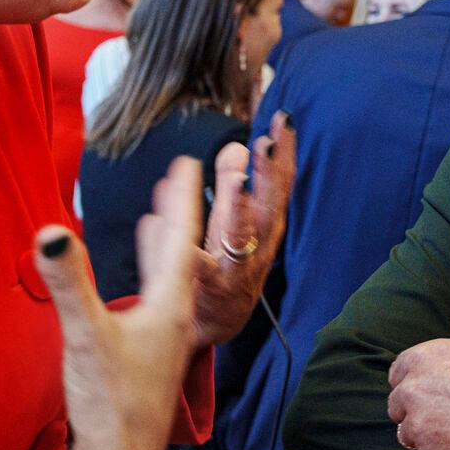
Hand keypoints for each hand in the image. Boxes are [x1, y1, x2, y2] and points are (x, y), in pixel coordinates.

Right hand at [35, 156, 204, 449]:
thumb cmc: (108, 405)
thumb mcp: (83, 336)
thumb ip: (67, 282)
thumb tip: (48, 230)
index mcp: (169, 308)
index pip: (181, 240)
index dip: (184, 199)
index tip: (192, 163)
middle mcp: (174, 322)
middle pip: (180, 255)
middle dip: (178, 215)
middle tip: (183, 178)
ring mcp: (162, 343)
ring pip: (167, 281)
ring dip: (162, 247)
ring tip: (157, 218)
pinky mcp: (146, 362)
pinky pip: (152, 305)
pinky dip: (146, 281)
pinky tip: (134, 287)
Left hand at [189, 111, 293, 345]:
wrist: (210, 328)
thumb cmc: (224, 271)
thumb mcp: (233, 224)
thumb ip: (234, 184)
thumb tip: (236, 146)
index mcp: (265, 229)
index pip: (281, 186)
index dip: (285, 154)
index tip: (283, 120)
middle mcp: (257, 249)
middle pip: (268, 208)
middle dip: (269, 176)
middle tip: (266, 143)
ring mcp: (234, 270)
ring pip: (238, 237)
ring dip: (238, 207)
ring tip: (236, 180)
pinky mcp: (206, 291)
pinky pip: (195, 266)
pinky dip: (185, 246)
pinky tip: (165, 220)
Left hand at [388, 340, 449, 449]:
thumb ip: (444, 366)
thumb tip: (427, 378)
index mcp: (427, 360)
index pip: (398, 374)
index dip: (415, 384)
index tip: (428, 393)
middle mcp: (416, 391)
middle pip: (398, 406)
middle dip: (417, 411)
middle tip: (449, 416)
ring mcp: (421, 428)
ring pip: (410, 435)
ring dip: (430, 436)